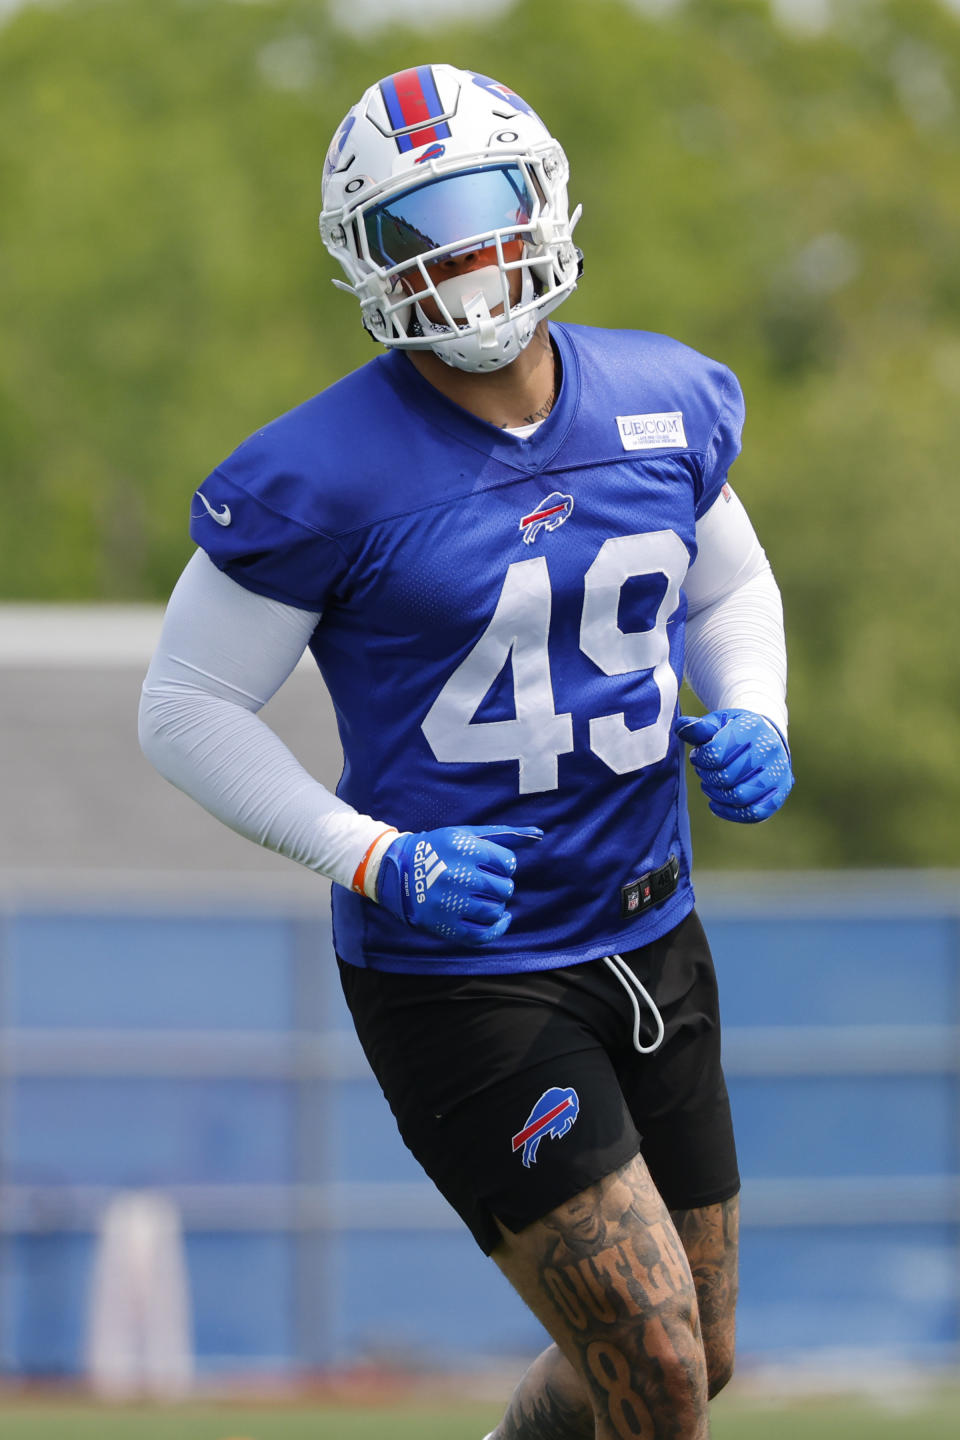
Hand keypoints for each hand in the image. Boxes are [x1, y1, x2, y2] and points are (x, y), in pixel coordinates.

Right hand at [376, 825, 543, 945]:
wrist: (398, 872)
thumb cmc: (438, 850)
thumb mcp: (465, 835)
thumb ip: (503, 835)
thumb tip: (539, 833)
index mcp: (463, 850)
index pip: (508, 862)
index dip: (504, 865)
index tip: (492, 866)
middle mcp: (458, 876)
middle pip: (505, 888)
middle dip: (501, 886)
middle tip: (486, 883)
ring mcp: (451, 903)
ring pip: (495, 911)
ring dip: (495, 906)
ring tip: (483, 898)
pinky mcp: (446, 925)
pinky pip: (482, 935)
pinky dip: (497, 929)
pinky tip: (499, 920)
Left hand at [675, 709, 792, 822]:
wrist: (765, 737)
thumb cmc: (735, 730)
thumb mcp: (717, 722)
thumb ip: (699, 727)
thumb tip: (682, 727)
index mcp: (753, 727)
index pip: (717, 753)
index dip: (701, 759)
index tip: (698, 757)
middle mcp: (770, 749)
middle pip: (727, 776)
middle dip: (707, 777)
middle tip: (702, 772)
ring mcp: (778, 772)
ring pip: (740, 796)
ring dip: (717, 794)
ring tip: (708, 785)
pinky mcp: (780, 792)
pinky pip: (754, 813)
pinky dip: (731, 813)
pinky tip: (716, 804)